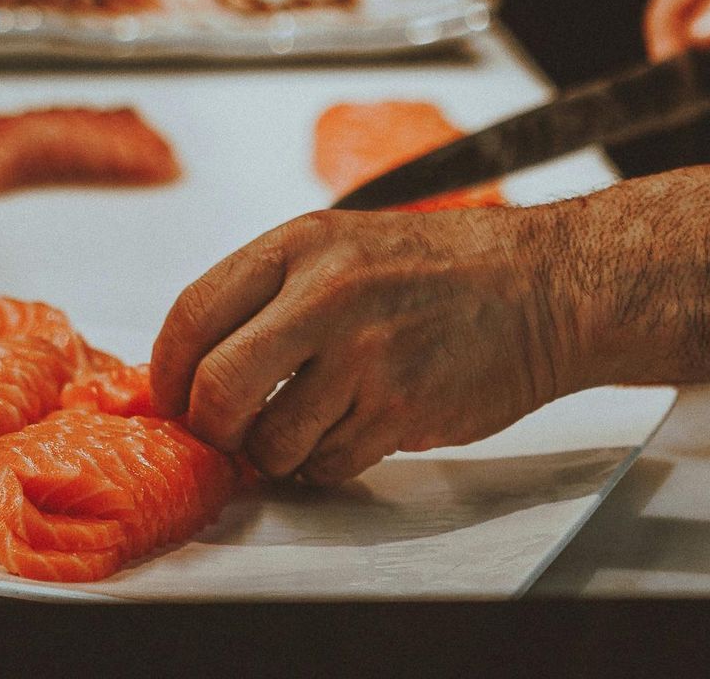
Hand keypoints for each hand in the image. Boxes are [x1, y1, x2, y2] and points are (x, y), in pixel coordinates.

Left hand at [150, 208, 577, 485]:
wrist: (542, 287)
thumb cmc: (440, 267)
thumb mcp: (341, 246)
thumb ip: (269, 293)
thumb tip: (196, 362)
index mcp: (301, 246)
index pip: (191, 314)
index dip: (168, 371)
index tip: (172, 395)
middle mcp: (326, 295)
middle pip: (216, 388)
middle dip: (210, 426)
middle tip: (224, 431)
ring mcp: (365, 355)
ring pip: (271, 440)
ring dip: (275, 451)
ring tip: (302, 427)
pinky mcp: (401, 408)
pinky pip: (328, 463)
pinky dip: (326, 463)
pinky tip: (351, 431)